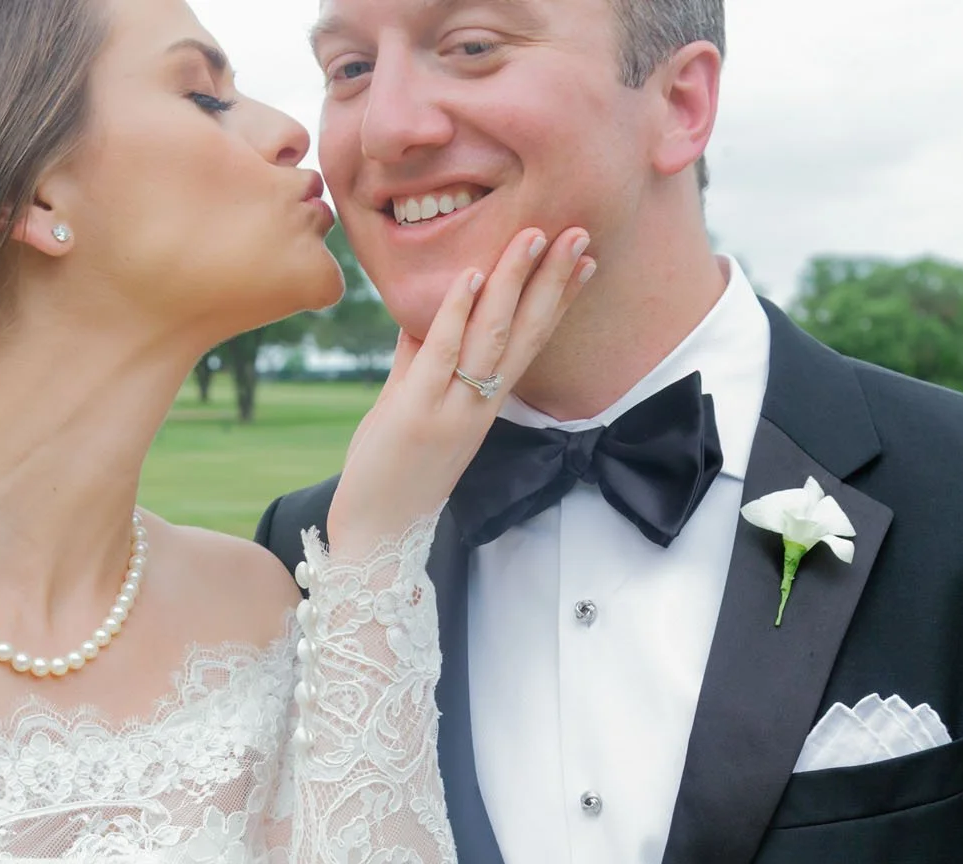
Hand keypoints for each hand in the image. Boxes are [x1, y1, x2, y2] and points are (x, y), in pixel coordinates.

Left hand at [326, 227, 594, 557]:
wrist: (377, 533)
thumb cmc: (393, 472)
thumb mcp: (408, 405)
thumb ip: (417, 360)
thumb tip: (423, 316)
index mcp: (483, 404)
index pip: (530, 341)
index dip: (558, 300)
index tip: (585, 260)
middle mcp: (478, 405)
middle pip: (524, 333)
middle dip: (551, 280)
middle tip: (579, 232)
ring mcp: (450, 409)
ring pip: (491, 337)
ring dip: (513, 283)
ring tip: (532, 237)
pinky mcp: (415, 413)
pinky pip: (442, 356)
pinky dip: (456, 315)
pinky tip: (471, 277)